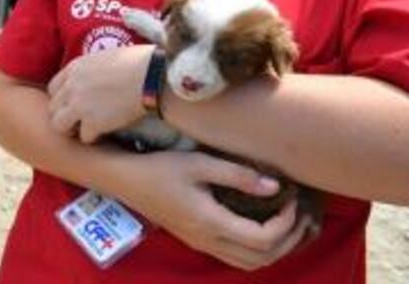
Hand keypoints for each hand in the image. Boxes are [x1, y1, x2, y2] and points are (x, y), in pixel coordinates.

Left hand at [47, 44, 152, 141]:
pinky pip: (84, 137)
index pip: (53, 88)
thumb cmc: (138, 62)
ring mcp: (79, 105)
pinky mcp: (93, 122)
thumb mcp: (105, 57)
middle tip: (80, 121)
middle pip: (52, 108)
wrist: (152, 75)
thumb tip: (93, 78)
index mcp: (74, 68)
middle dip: (65, 116)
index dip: (63, 99)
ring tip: (88, 130)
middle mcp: (71, 86)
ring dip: (72, 130)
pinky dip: (95, 137)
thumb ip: (90, 70)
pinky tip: (106, 133)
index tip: (75, 104)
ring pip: (59, 126)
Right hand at [123, 150, 314, 270]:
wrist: (126, 181)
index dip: (287, 223)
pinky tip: (264, 226)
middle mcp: (209, 241)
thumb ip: (237, 175)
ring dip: (277, 248)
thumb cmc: (160, 168)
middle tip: (302, 212)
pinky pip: (239, 258)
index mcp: (211, 222)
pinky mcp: (199, 241)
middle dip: (290, 239)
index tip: (292, 197)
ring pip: (252, 264)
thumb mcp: (199, 164)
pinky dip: (260, 249)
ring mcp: (203, 245)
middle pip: (263, 259)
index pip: (263, 239)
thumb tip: (275, 187)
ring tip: (289, 223)